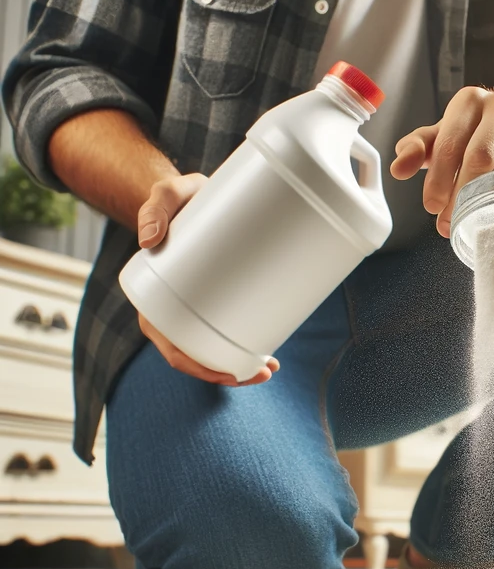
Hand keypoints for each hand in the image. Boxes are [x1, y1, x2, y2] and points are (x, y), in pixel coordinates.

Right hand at [134, 172, 279, 385]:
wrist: (195, 195)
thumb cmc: (180, 199)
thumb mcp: (167, 195)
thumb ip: (156, 207)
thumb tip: (149, 240)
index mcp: (152, 297)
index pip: (172, 346)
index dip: (199, 366)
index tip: (230, 373)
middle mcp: (170, 310)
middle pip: (196, 356)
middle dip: (228, 373)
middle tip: (265, 371)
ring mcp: (193, 307)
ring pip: (212, 351)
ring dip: (239, 368)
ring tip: (270, 368)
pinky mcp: (216, 299)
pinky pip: (223, 333)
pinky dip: (241, 349)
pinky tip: (264, 356)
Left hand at [390, 87, 493, 236]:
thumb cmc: (478, 137)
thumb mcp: (445, 139)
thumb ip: (419, 149)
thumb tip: (398, 168)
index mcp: (471, 100)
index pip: (450, 143)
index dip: (438, 179)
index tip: (432, 207)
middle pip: (481, 157)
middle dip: (462, 195)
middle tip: (451, 223)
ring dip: (491, 203)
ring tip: (478, 222)